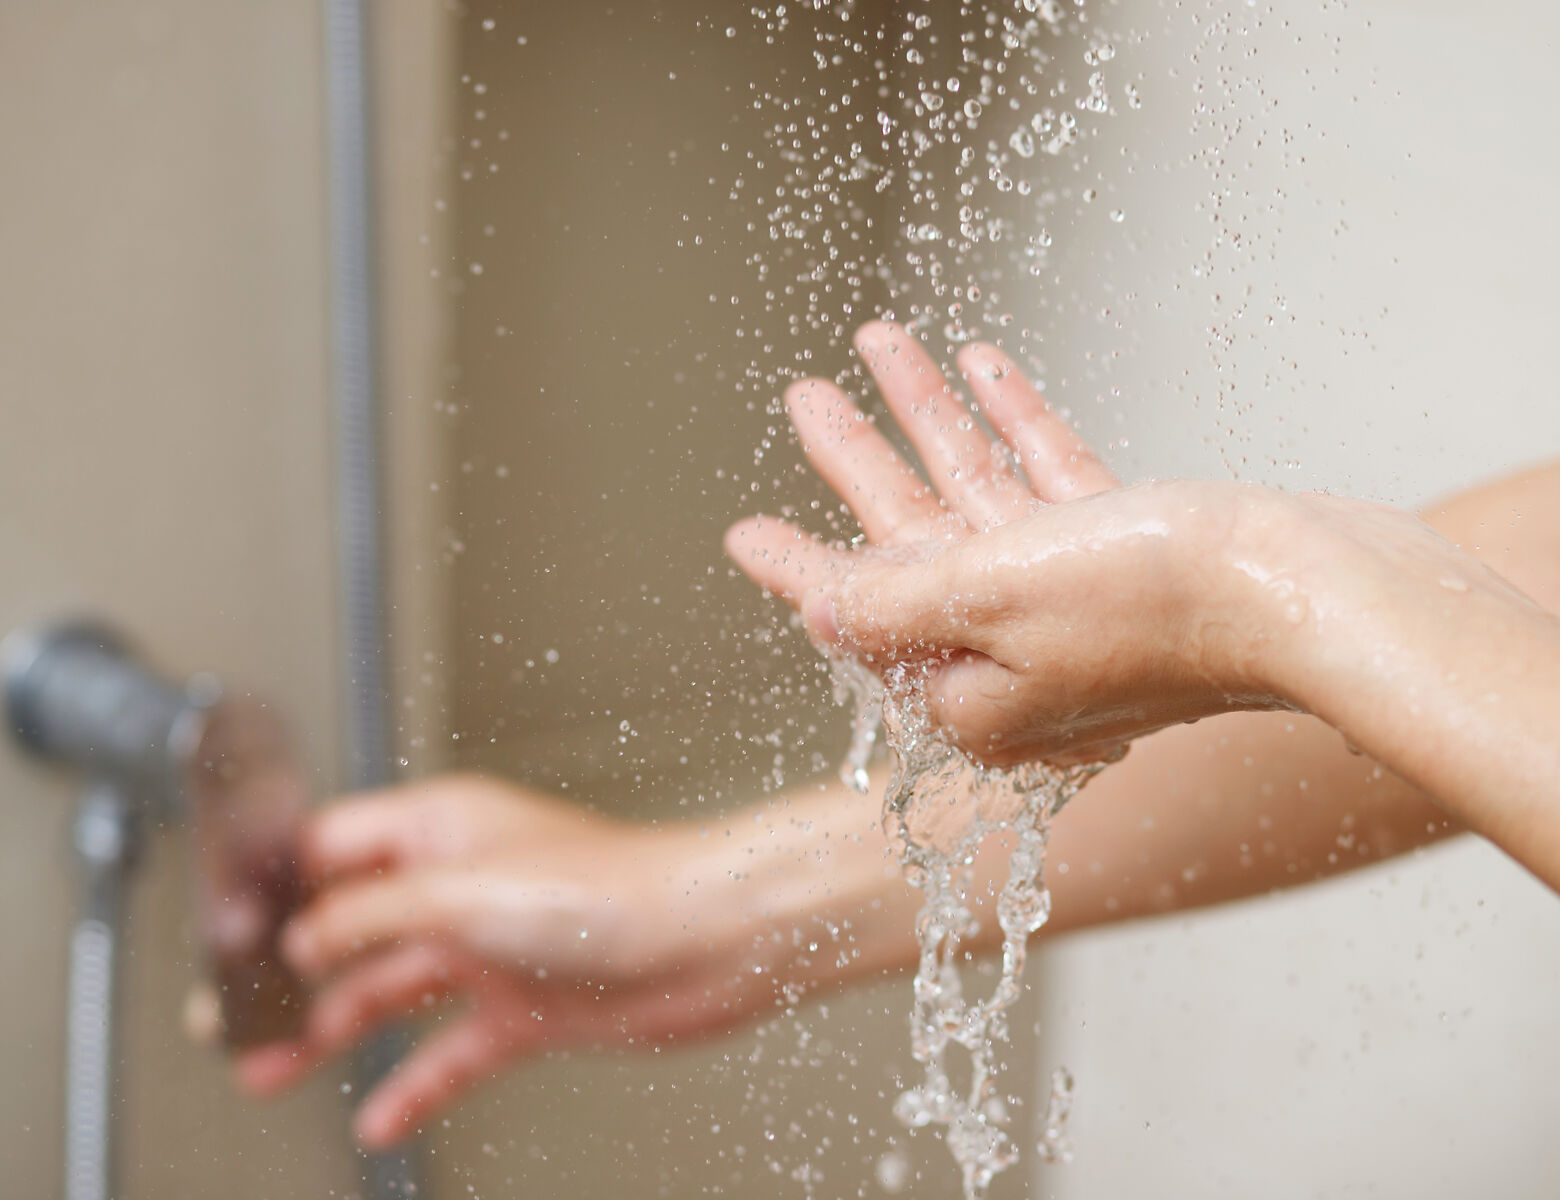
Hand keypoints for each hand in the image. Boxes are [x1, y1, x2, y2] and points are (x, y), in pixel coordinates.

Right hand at [233, 776, 795, 1150]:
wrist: (705, 942)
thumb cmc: (609, 889)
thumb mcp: (460, 894)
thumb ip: (369, 916)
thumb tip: (300, 939)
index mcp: (441, 829)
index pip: (330, 847)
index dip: (273, 887)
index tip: (224, 932)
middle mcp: (460, 884)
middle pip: (349, 926)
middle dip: (288, 971)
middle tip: (230, 1017)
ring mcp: (490, 947)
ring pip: (388, 989)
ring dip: (329, 1029)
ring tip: (269, 1069)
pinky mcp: (524, 1005)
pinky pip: (448, 1049)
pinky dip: (411, 1082)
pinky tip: (379, 1115)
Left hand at [727, 321, 1282, 763]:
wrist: (1315, 589)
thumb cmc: (1157, 601)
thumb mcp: (991, 597)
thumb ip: (892, 603)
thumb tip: (819, 609)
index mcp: (972, 692)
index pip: (861, 618)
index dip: (799, 566)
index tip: (741, 532)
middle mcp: (1020, 659)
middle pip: (915, 546)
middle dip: (860, 465)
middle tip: (804, 397)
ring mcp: (1078, 608)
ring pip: (982, 500)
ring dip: (932, 420)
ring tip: (883, 344)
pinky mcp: (1132, 559)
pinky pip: (1053, 485)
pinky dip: (1016, 427)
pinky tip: (983, 365)